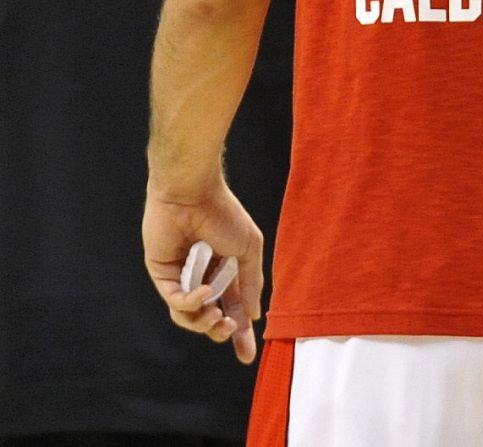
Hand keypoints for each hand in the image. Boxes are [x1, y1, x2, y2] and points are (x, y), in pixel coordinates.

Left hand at [143, 177, 264, 363]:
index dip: (240, 334)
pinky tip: (204, 292)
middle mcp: (203, 278)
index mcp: (226, 272)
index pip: (233, 310)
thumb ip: (251, 284)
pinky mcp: (162, 275)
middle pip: (210, 319)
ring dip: (204, 321)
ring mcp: (182, 278)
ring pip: (189, 316)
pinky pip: (175, 301)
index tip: (247, 356)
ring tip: (216, 315)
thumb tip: (252, 316)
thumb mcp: (249, 250)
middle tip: (228, 330)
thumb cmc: (225, 215)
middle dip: (220, 330)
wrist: (194, 194)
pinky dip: (191, 302)